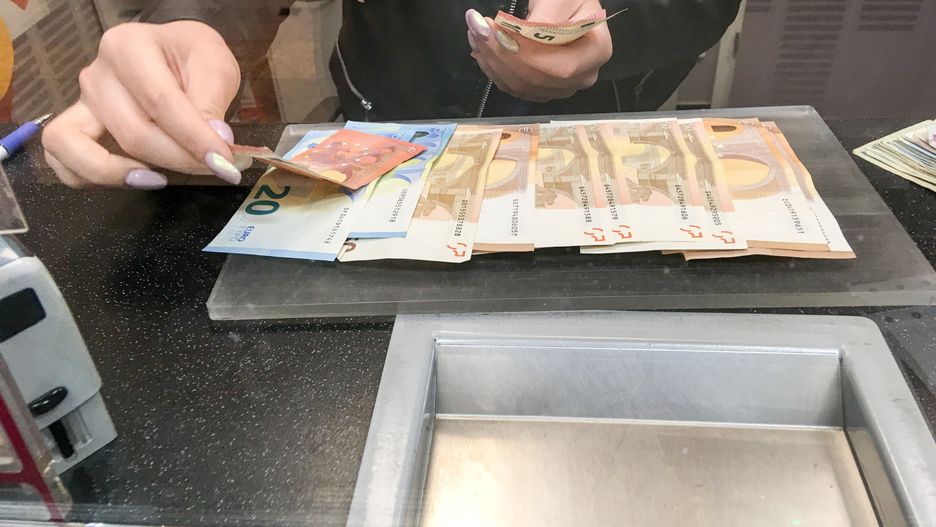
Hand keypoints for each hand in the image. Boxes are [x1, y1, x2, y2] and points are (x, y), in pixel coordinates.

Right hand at [42, 21, 242, 188]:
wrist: (173, 54)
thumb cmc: (192, 58)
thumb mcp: (215, 66)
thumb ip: (212, 101)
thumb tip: (214, 141)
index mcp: (128, 47)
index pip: (160, 101)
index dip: (194, 139)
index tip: (224, 162)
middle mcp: (96, 74)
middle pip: (132, 133)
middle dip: (178, 160)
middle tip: (215, 168)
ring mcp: (81, 103)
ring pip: (86, 151)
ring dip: (128, 175)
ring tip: (164, 178)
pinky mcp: (75, 128)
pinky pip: (64, 163)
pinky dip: (92, 179)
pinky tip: (135, 179)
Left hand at [465, 1, 612, 102]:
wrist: (567, 5)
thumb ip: (541, 20)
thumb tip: (510, 36)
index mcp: (597, 52)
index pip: (560, 68)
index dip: (524, 55)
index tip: (494, 29)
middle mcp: (583, 76)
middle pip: (537, 80)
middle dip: (501, 55)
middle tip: (477, 28)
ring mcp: (562, 87)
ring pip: (522, 87)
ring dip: (492, 62)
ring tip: (475, 33)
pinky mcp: (542, 89)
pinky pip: (514, 87)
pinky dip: (494, 70)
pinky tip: (481, 49)